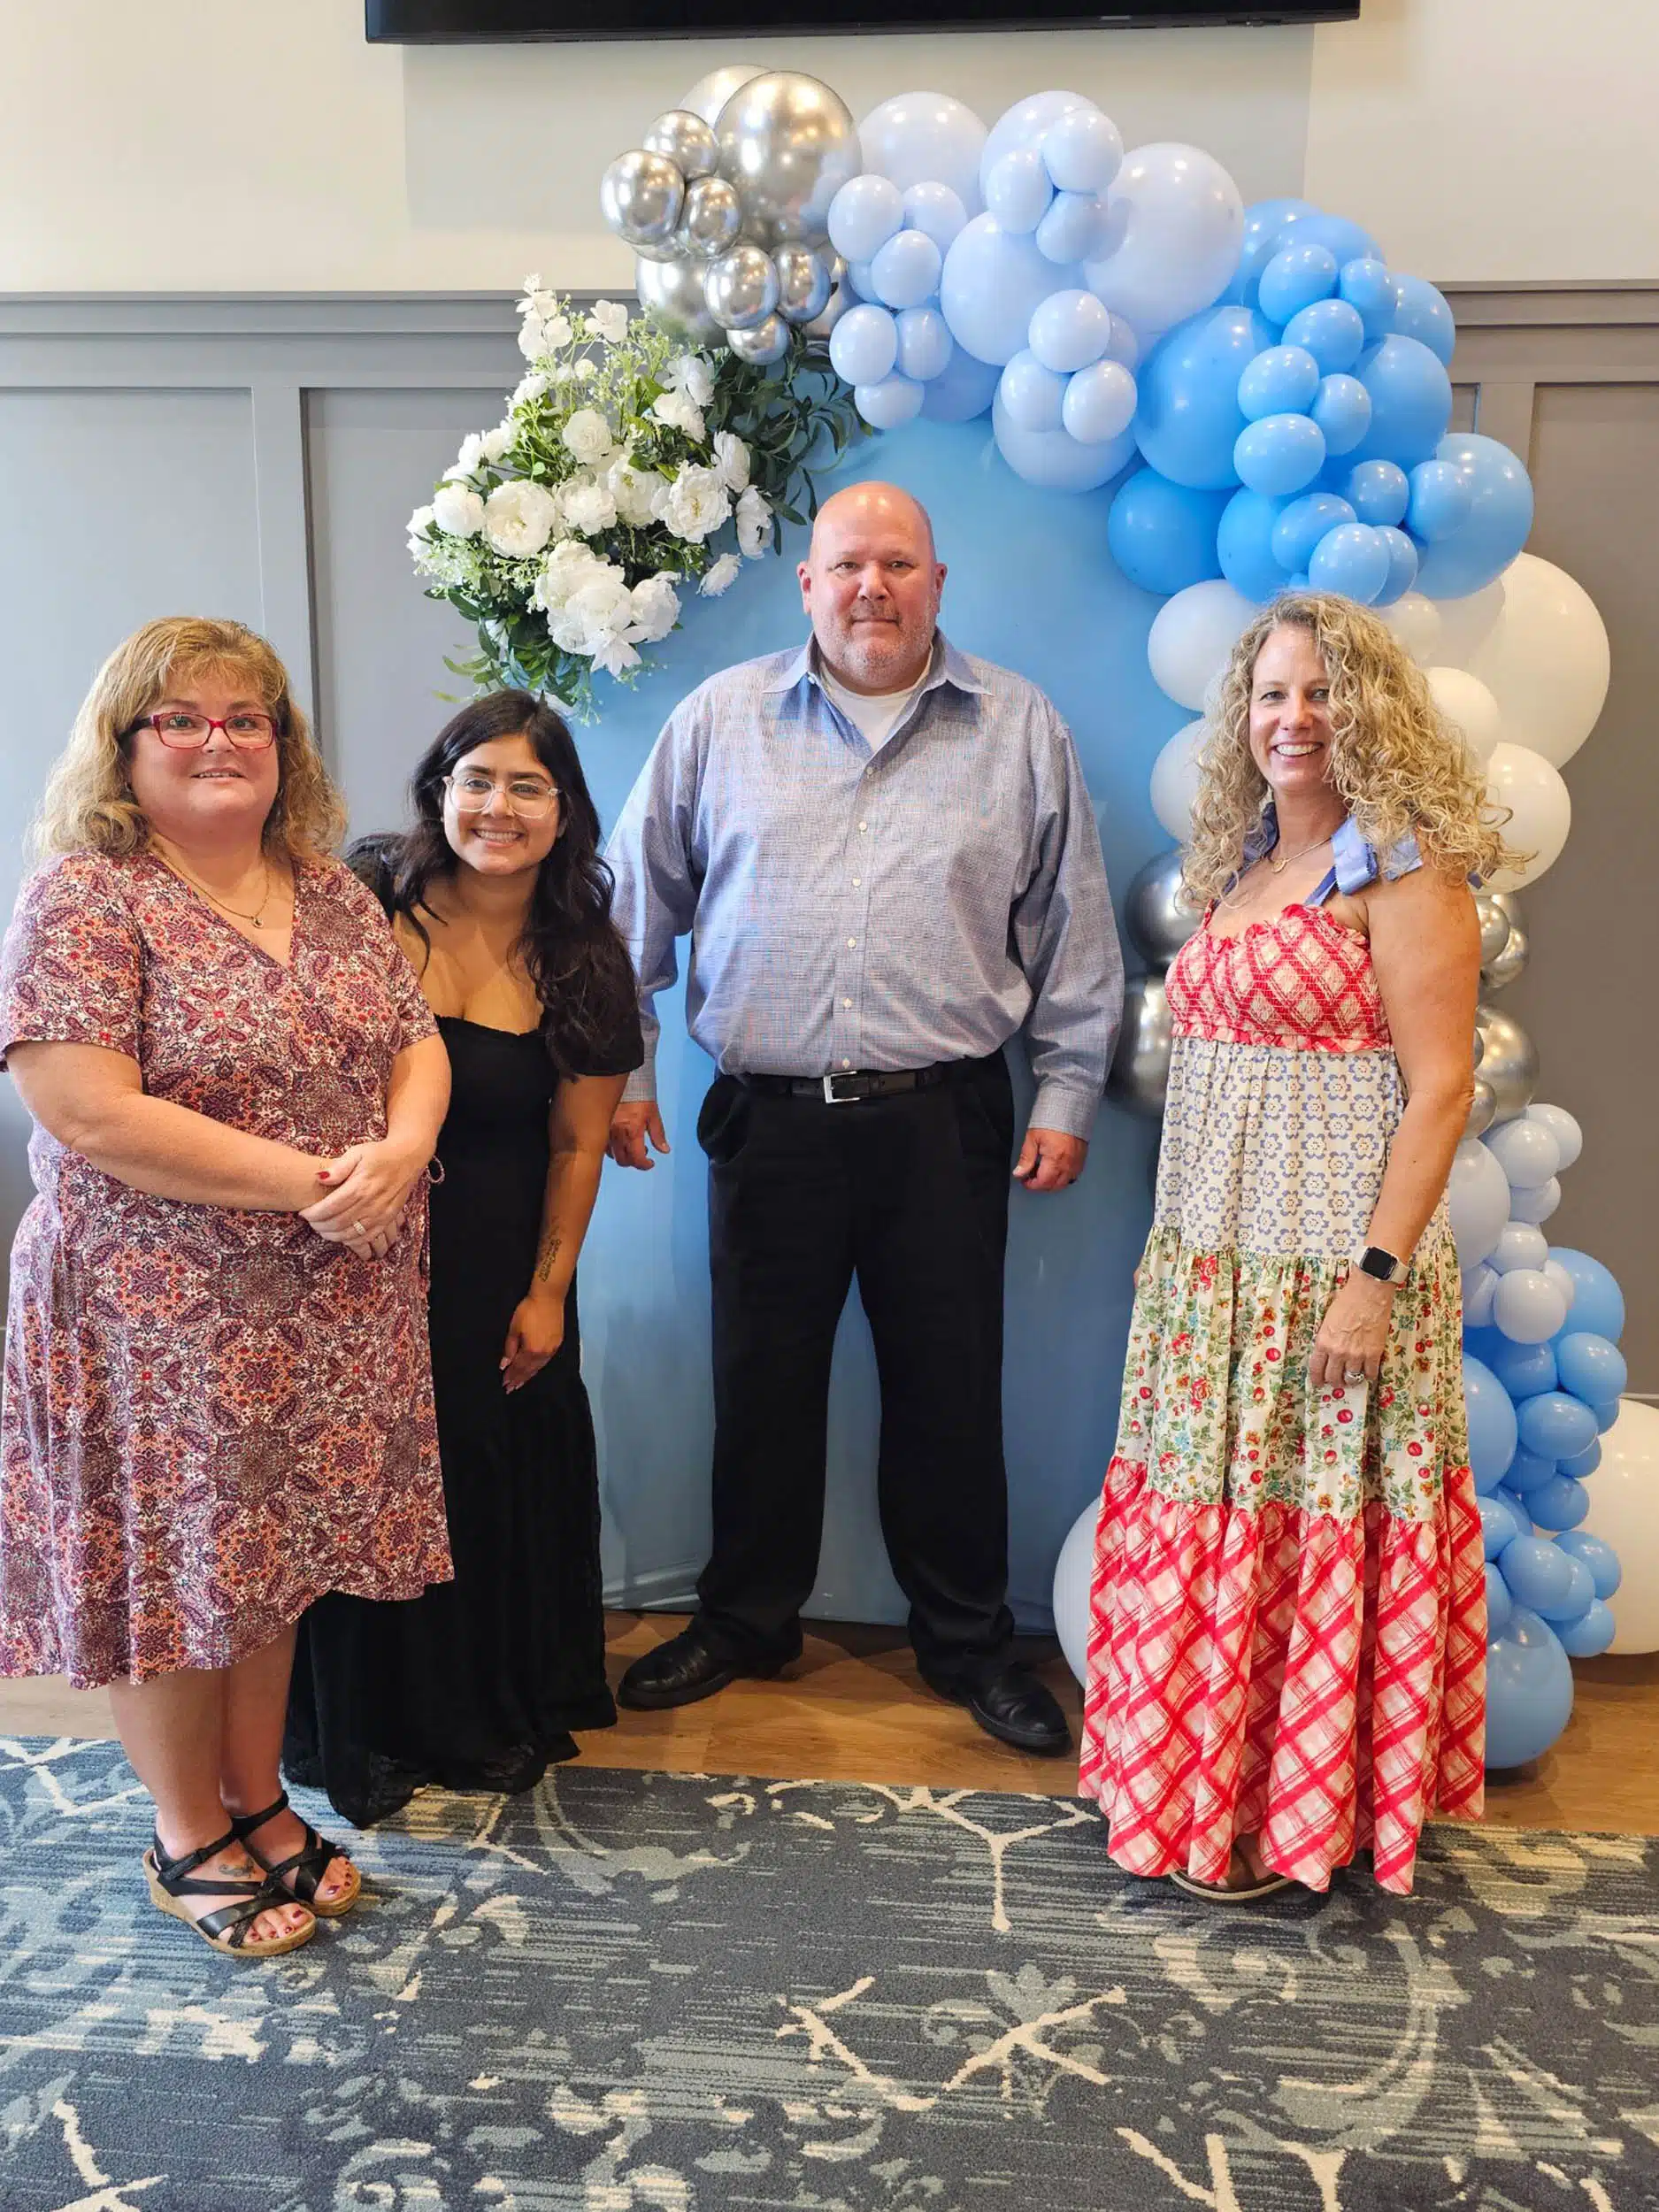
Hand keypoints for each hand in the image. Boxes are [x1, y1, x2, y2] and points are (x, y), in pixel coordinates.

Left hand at [301, 1139, 425, 1255]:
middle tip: (310, 1221)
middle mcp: (371, 1203)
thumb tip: (319, 1177)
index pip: (329, 1208)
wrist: (408, 1157)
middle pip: (337, 1223)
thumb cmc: (379, 1154)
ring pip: (350, 1234)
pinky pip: (366, 1238)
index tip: (303, 1213)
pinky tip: (341, 1235)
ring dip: (332, 1235)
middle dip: (319, 1226)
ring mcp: (381, 1214)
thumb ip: (338, 1167)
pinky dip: (350, 1241)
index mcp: (360, 1186)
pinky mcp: (388, 1220)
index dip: (313, 1214)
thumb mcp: (357, 1152)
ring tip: (322, 1228)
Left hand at [501, 1289, 564, 1391]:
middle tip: (510, 1389)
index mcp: (531, 1350)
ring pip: (538, 1367)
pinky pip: (545, 1361)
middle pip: (528, 1370)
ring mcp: (552, 1349)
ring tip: (520, 1383)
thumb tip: (504, 1364)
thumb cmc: (528, 1310)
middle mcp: (542, 1353)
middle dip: (518, 1379)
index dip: (511, 1376)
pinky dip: (537, 1368)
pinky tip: (534, 1370)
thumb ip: (510, 1348)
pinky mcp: (557, 1344)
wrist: (549, 1298)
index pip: (518, 1367)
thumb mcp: (514, 1328)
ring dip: (528, 1376)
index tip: (504, 1384)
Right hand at [607, 1100, 669, 1169]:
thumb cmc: (640, 1094)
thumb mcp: (653, 1114)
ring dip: (622, 1155)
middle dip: (634, 1161)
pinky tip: (619, 1140)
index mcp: (633, 1131)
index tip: (650, 1163)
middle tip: (642, 1154)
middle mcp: (617, 1134)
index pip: (637, 1158)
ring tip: (631, 1146)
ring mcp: (607, 1130)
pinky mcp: (600, 1126)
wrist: (623, 1079)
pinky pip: (603, 1144)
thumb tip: (664, 1150)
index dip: (644, 1165)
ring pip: (611, 1154)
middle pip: (623, 1160)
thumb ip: (658, 1134)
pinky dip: (612, 1147)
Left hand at [1012, 1125, 1086, 1193]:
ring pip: (1064, 1183)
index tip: (1024, 1180)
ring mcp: (1076, 1163)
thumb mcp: (1032, 1138)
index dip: (1031, 1185)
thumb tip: (1019, 1173)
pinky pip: (1073, 1176)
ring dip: (1052, 1182)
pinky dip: (1063, 1177)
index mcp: (1055, 1160)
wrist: (1069, 1109)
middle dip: (1041, 1185)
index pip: (1042, 1183)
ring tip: (1042, 1172)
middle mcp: (1068, 1164)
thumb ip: (1026, 1158)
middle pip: (1053, 1186)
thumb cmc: (1051, 1120)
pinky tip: (1055, 1169)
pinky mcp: (1081, 1159)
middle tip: (1031, 1176)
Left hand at [1308, 1271, 1395, 1391]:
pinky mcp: (1374, 1353)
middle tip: (1337, 1382)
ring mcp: (1356, 1354)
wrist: (1368, 1293)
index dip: (1317, 1379)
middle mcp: (1338, 1352)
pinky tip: (1368, 1372)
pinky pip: (1370, 1373)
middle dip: (1334, 1382)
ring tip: (1352, 1378)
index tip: (1319, 1383)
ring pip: (1352, 1378)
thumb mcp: (1327, 1321)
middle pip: (1333, 1377)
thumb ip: (1327, 1338)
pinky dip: (1369, 1375)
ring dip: (1351, 1380)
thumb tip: (1328, 1351)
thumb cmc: (1347, 1301)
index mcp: (1323, 1342)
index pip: (1316, 1368)